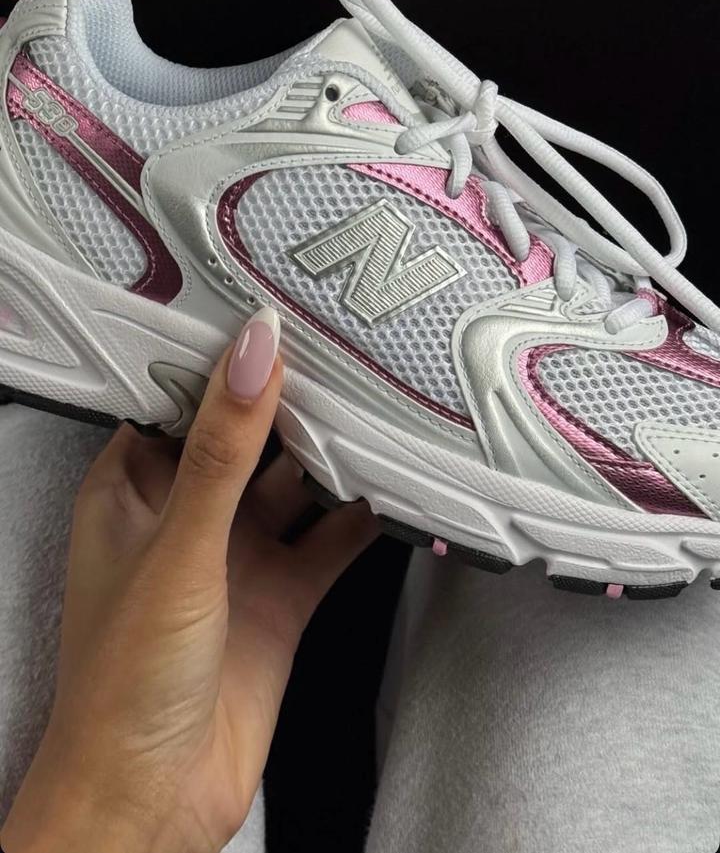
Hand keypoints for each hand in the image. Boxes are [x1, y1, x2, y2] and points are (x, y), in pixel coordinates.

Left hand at [1, 307, 378, 852]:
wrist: (153, 802)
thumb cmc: (124, 681)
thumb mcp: (179, 544)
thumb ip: (223, 447)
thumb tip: (253, 350)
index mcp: (130, 488)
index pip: (177, 397)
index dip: (218, 354)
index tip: (268, 303)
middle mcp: (183, 515)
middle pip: (244, 435)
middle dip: (290, 397)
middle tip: (344, 339)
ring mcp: (235, 556)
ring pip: (292, 483)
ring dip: (332, 451)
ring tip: (382, 397)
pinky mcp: (279, 597)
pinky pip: (330, 540)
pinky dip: (362, 514)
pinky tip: (396, 481)